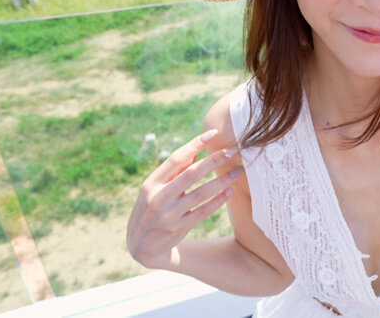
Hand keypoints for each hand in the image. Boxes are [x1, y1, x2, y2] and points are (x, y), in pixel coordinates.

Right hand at [126, 129, 241, 269]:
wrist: (141, 246)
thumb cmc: (151, 209)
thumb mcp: (154, 189)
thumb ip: (173, 172)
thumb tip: (196, 151)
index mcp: (151, 183)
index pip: (176, 159)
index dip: (195, 144)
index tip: (213, 133)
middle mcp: (158, 197)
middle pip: (192, 173)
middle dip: (214, 160)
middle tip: (233, 151)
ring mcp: (169, 215)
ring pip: (201, 193)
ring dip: (222, 180)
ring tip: (238, 171)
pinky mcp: (179, 229)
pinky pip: (204, 211)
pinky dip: (219, 200)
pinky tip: (231, 190)